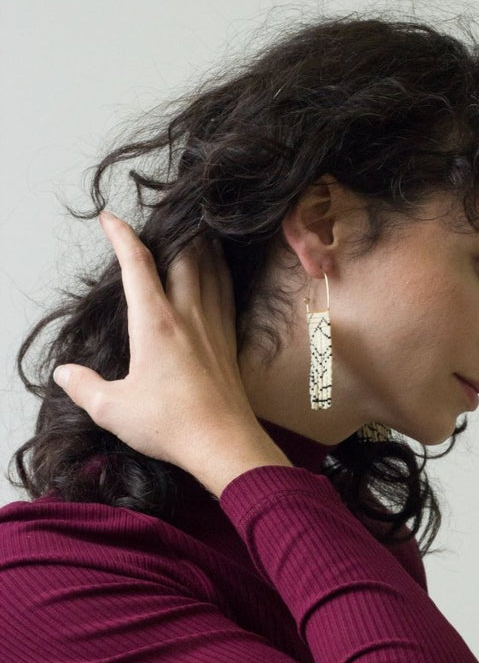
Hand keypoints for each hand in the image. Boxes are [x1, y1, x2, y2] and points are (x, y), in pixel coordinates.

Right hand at [54, 212, 288, 492]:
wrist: (224, 443)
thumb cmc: (171, 425)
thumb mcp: (113, 410)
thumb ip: (85, 387)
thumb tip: (65, 372)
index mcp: (155, 323)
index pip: (136, 265)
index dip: (122, 236)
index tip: (110, 218)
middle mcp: (187, 315)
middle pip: (184, 255)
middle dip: (169, 231)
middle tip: (156, 222)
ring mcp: (213, 326)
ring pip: (211, 268)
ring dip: (200, 245)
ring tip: (193, 231)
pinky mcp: (229, 341)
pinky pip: (226, 292)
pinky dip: (220, 272)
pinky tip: (219, 273)